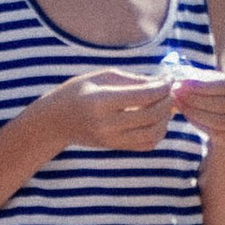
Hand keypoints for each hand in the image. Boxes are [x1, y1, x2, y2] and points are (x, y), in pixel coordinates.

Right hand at [46, 68, 184, 153]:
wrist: (55, 121)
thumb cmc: (77, 92)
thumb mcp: (101, 76)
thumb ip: (132, 80)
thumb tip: (161, 83)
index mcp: (101, 101)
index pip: (143, 96)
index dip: (162, 86)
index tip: (169, 79)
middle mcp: (106, 124)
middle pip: (151, 116)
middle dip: (167, 101)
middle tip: (169, 91)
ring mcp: (111, 139)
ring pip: (152, 134)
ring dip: (165, 119)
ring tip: (165, 105)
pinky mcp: (115, 148)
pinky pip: (146, 145)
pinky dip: (158, 133)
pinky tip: (156, 120)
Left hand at [171, 68, 224, 139]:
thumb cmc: (216, 88)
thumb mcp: (211, 78)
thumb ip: (199, 76)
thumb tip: (178, 75)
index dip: (203, 85)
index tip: (181, 83)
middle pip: (223, 104)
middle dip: (196, 98)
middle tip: (175, 92)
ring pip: (218, 120)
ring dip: (194, 111)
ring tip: (177, 101)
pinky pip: (215, 132)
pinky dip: (198, 122)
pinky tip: (186, 112)